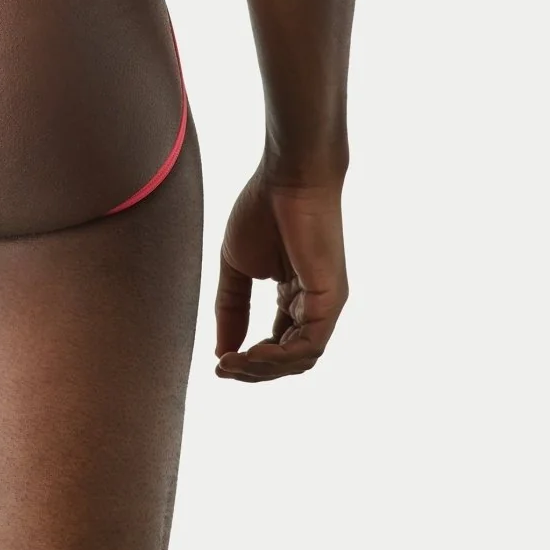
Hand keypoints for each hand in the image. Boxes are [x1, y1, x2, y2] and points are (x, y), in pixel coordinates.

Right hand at [215, 169, 347, 380]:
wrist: (286, 178)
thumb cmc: (262, 210)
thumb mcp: (236, 267)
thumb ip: (231, 308)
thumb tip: (223, 351)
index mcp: (292, 297)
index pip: (276, 345)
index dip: (248, 361)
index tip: (220, 365)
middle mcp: (312, 305)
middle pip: (288, 359)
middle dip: (254, 370)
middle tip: (224, 369)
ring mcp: (324, 304)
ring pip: (300, 358)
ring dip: (264, 368)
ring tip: (234, 362)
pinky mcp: (330, 299)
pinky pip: (309, 344)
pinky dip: (280, 357)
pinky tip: (252, 353)